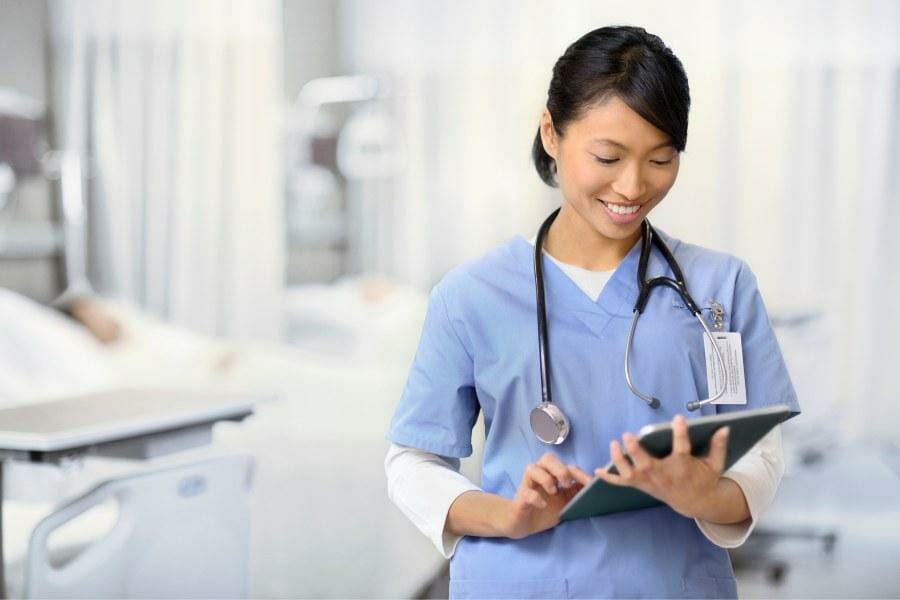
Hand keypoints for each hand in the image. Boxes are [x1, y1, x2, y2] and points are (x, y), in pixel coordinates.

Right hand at [500, 453, 592, 539]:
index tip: (590, 483)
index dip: (579, 473)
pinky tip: (542, 505)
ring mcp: (528, 485)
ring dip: (546, 478)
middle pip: (547, 458)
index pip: (567, 467)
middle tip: (567, 484)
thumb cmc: (545, 510)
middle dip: (560, 469)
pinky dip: (535, 497)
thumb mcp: (565, 502)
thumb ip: (576, 493)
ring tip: (553, 491)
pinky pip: (526, 492)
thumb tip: (594, 487)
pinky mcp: (520, 498)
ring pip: (532, 469)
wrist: (522, 524)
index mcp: (552, 475)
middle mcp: (539, 475)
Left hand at [593, 415, 729, 519]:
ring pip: (631, 473)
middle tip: (628, 435)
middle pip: (646, 464)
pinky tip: (597, 471)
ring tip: (614, 444)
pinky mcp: (642, 485)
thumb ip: (718, 446)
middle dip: (636, 451)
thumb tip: (725, 427)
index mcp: (682, 467)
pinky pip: (623, 483)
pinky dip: (609, 478)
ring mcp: (650, 482)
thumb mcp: (715, 464)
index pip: (682, 448)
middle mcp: (663, 475)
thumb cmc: (703, 478)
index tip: (678, 419)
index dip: (680, 433)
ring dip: (620, 461)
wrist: (695, 503)